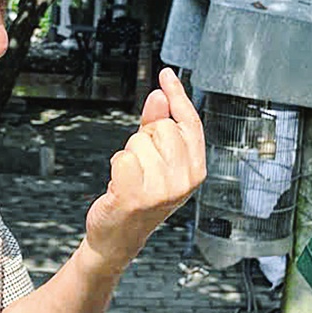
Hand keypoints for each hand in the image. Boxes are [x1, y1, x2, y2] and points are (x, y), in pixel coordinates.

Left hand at [84, 67, 205, 265]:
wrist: (119, 237)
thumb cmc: (139, 197)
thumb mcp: (155, 160)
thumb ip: (157, 126)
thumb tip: (159, 96)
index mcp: (195, 170)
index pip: (189, 123)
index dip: (177, 95)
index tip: (166, 74)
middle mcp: (184, 180)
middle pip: (162, 127)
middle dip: (144, 138)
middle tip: (142, 164)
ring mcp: (162, 190)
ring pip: (139, 140)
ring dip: (128, 154)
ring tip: (131, 177)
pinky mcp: (137, 195)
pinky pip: (122, 157)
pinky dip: (116, 166)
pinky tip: (120, 184)